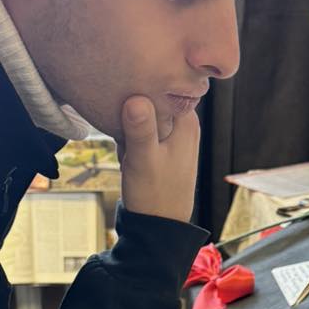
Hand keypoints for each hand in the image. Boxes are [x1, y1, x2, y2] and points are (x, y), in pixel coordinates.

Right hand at [116, 94, 199, 223]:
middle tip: (121, 127)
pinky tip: (126, 152)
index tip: (125, 98)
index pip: (166, 82)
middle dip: (132, 107)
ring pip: (143, 114)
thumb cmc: (154, 195)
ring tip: (125, 144)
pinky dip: (129, 138)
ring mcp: (172, 135)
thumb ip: (140, 129)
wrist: (157, 226)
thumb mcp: (144, 160)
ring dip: (127, 124)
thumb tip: (135, 98)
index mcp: (187, 120)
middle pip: (152, 96)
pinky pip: (140, 129)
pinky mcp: (160, 146)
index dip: (142, 86)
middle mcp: (184, 123)